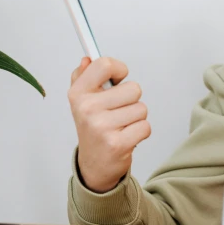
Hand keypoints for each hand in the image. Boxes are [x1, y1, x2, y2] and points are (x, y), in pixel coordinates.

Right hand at [68, 56, 150, 192]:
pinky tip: (127, 137)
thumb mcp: (81, 101)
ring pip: (141, 108)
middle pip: (133, 88)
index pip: (104, 65)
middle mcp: (87, 109)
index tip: (117, 78)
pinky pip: (145, 126)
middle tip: (117, 111)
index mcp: (78, 94)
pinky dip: (140, 131)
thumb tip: (88, 59)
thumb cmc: (93, 128)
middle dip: (131, 100)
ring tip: (121, 126)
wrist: (94, 165)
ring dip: (136, 117)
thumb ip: (83, 76)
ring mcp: (102, 127)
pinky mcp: (118, 144)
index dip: (119, 69)